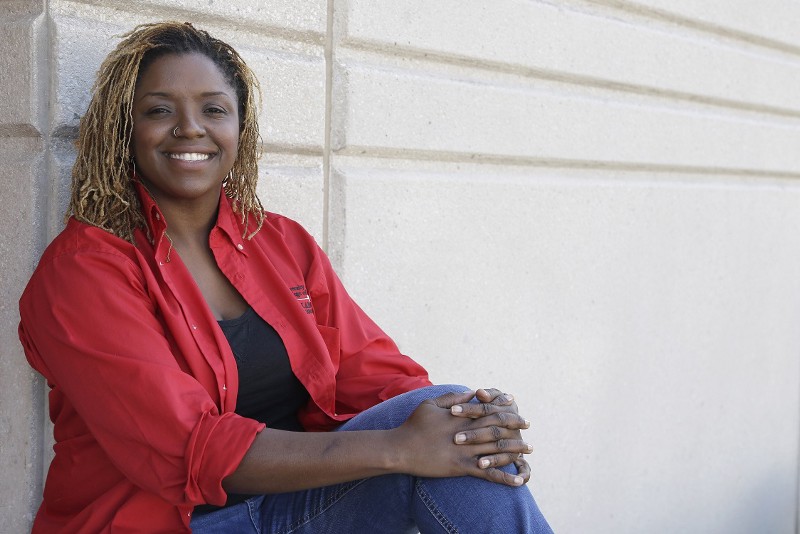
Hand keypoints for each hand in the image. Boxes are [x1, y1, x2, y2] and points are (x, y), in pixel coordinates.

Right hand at [392, 390, 531, 486]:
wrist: (400, 448)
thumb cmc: (413, 425)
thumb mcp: (431, 404)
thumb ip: (453, 396)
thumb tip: (471, 392)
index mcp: (461, 416)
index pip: (488, 408)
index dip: (503, 406)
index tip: (514, 403)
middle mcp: (467, 433)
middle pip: (497, 427)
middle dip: (515, 425)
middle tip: (528, 424)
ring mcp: (466, 451)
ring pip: (497, 449)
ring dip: (515, 450)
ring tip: (529, 450)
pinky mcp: (462, 468)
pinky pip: (488, 474)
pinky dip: (505, 477)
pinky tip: (518, 481)